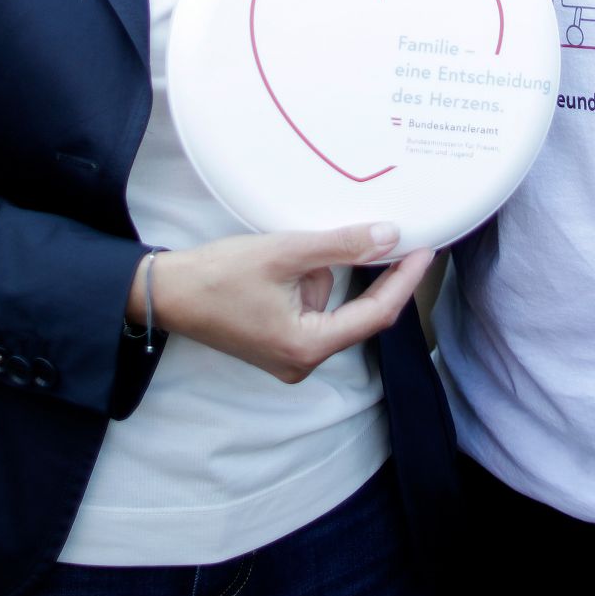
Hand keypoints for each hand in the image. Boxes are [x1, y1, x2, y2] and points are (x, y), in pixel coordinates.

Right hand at [142, 224, 433, 382]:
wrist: (167, 292)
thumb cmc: (220, 275)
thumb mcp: (286, 253)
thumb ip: (341, 246)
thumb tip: (390, 238)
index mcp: (308, 349)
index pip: (375, 314)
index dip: (404, 281)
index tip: (427, 252)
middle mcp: (303, 361)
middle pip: (353, 311)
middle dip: (353, 271)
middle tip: (383, 234)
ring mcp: (289, 355)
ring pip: (329, 304)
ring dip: (321, 273)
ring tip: (286, 253)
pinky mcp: (277, 342)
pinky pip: (310, 306)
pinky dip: (305, 281)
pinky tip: (277, 267)